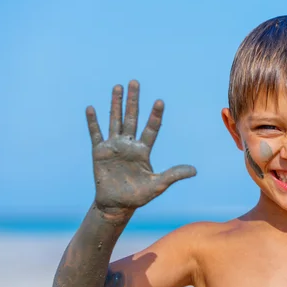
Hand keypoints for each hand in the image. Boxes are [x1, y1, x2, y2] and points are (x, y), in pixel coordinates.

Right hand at [86, 80, 195, 211]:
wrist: (117, 205)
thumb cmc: (139, 196)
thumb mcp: (158, 185)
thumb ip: (174, 175)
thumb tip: (194, 171)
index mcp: (144, 150)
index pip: (151, 128)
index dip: (155, 116)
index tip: (159, 101)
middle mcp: (129, 144)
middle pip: (132, 117)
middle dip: (133, 100)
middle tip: (135, 82)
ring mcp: (114, 146)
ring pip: (115, 120)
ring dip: (116, 104)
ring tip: (117, 87)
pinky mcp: (100, 152)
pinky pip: (96, 134)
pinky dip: (92, 122)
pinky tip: (91, 108)